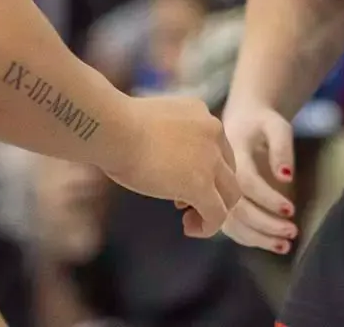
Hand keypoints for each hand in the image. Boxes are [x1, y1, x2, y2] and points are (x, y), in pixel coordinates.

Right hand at [102, 95, 240, 238]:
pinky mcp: (201, 184)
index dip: (202, 168)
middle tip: (183, 203)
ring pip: (230, 193)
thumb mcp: (151, 123)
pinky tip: (190, 229)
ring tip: (189, 220)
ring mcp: (211, 159)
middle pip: (227, 169)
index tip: (176, 180)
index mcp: (200, 114)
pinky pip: (217, 213)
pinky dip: (209, 226)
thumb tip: (160, 157)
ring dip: (214, 209)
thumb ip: (166, 137)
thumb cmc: (116, 125)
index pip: (216, 147)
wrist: (113, 128)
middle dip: (212, 189)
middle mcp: (213, 132)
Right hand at [218, 104, 297, 254]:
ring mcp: (215, 191)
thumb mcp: (277, 125)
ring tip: (285, 245)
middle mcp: (218, 176)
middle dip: (265, 224)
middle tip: (293, 232)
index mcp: (230, 153)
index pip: (246, 182)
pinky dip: (250, 238)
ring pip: (231, 222)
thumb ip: (282, 148)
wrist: (240, 120)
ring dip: (258, 237)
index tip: (291, 210)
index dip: (268, 198)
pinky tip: (273, 243)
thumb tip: (287, 177)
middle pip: (236, 208)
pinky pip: (230, 225)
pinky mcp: (219, 202)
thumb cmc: (262, 122)